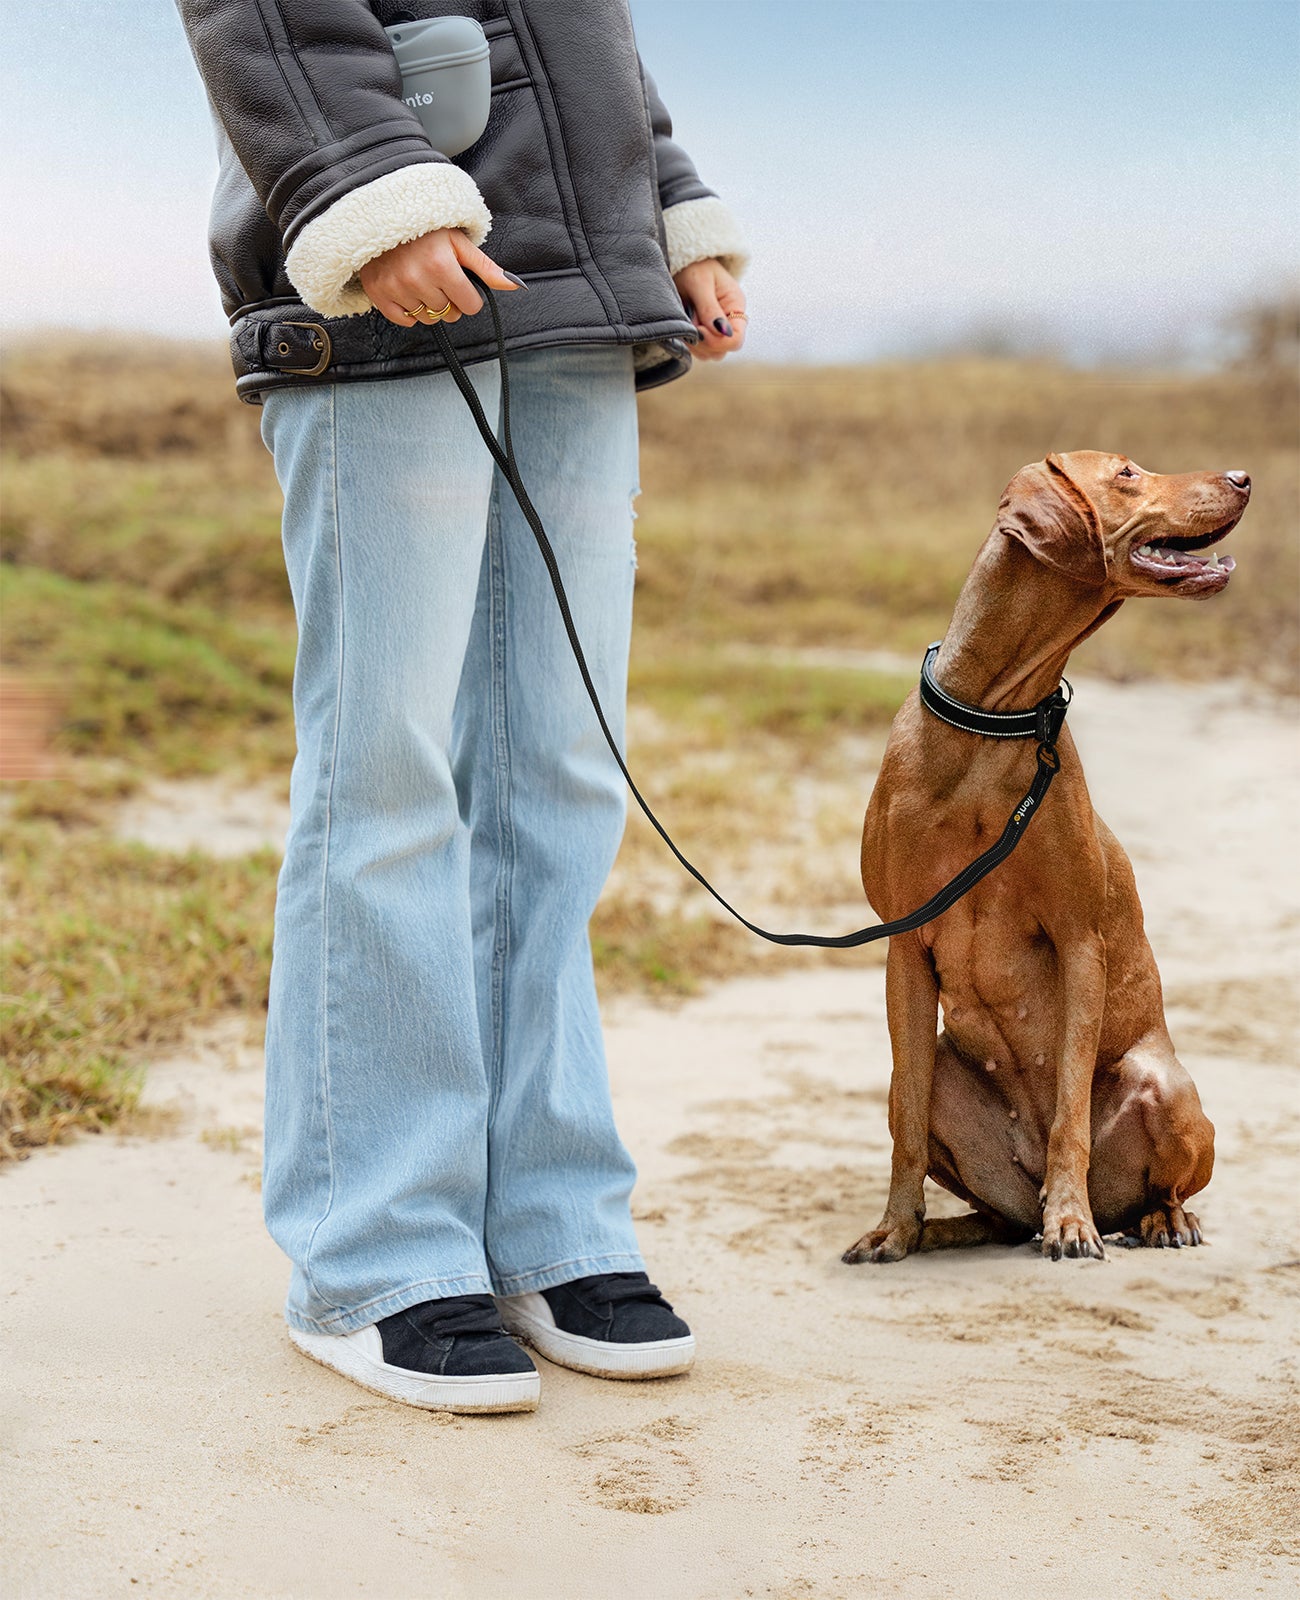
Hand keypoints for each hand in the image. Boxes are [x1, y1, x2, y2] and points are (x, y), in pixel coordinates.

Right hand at [359, 227, 521, 326]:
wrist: (383, 218)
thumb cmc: (425, 230)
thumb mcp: (459, 243)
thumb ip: (487, 268)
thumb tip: (516, 286)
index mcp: (442, 265)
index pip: (470, 306)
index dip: (468, 296)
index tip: (459, 282)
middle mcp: (418, 279)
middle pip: (449, 314)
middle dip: (449, 300)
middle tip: (438, 279)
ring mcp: (396, 288)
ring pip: (428, 319)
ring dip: (429, 305)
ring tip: (421, 281)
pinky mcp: (379, 294)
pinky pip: (404, 320)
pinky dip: (408, 311)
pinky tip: (408, 290)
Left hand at [672, 258, 745, 361]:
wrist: (682, 260)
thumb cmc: (693, 266)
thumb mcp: (700, 283)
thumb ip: (710, 308)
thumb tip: (724, 332)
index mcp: (735, 306)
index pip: (736, 340)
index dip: (717, 341)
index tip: (699, 329)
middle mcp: (728, 320)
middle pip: (722, 351)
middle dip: (703, 342)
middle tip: (689, 321)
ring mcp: (716, 328)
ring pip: (709, 354)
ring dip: (694, 343)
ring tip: (686, 320)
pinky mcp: (703, 332)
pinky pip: (698, 349)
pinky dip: (688, 343)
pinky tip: (683, 325)